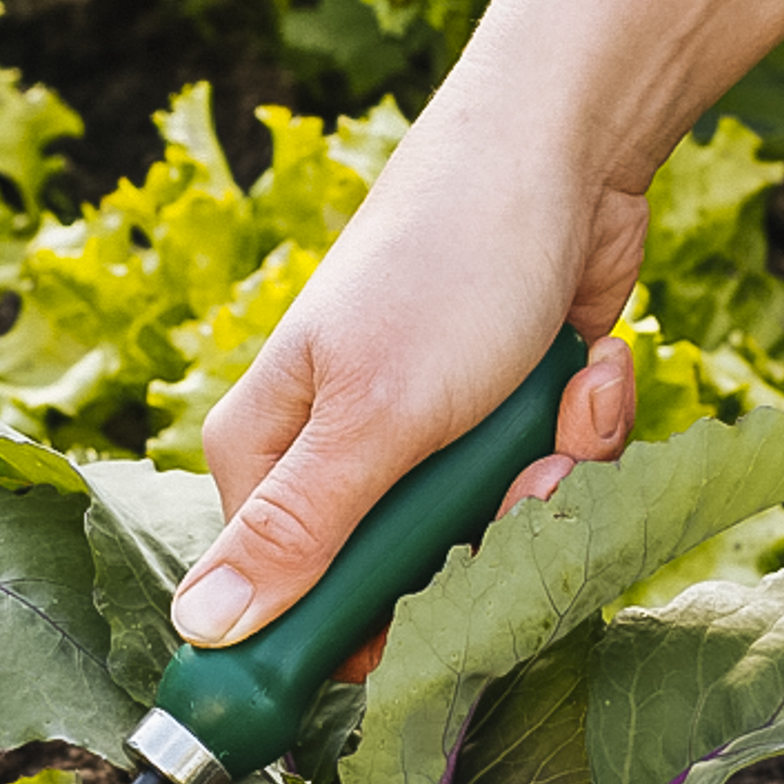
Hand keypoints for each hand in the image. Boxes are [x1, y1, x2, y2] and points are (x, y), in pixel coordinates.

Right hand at [171, 102, 642, 655]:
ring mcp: (421, 440)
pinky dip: (582, 431)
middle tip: (518, 479)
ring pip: (490, 533)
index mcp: (267, 456)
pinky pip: (546, 480)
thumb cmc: (446, 266)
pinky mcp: (498, 422)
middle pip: (404, 579)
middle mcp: (335, 455)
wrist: (565, 151)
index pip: (281, 599)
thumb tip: (200, 632)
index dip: (355, 626)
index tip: (422, 625)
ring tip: (561, 401)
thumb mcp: (369, 417)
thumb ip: (293, 534)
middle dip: (484, 537)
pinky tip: (584, 370)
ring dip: (551, 477)